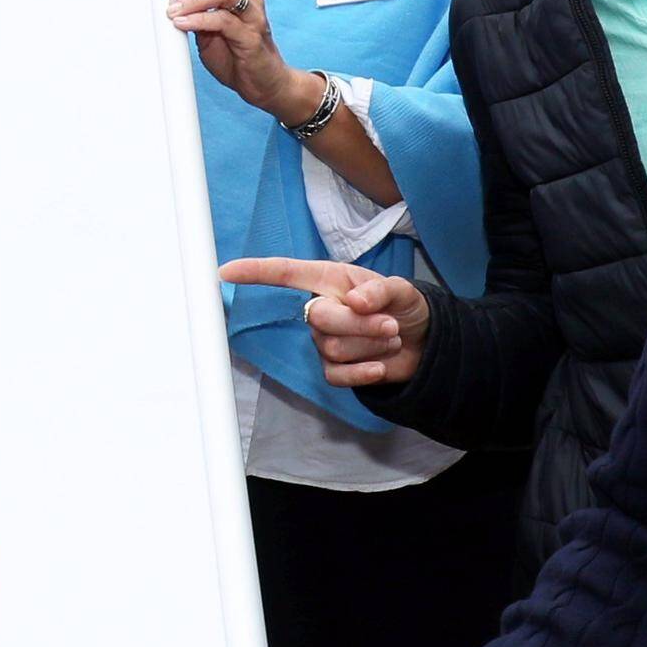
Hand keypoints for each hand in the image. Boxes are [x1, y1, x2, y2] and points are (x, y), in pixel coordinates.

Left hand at [163, 0, 310, 122]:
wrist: (263, 85)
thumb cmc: (236, 56)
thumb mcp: (208, 31)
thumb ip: (195, 14)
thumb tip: (170, 3)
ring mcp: (253, 16)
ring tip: (174, 12)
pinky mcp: (251, 37)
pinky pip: (224, 20)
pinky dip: (199, 19)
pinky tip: (184, 24)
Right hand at [219, 257, 426, 386]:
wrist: (421, 341)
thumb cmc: (403, 306)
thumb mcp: (401, 290)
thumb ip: (380, 292)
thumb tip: (356, 301)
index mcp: (329, 280)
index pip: (286, 273)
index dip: (255, 272)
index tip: (225, 272)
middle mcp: (320, 308)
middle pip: (318, 318)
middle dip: (359, 325)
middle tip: (390, 325)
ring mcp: (323, 340)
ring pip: (331, 348)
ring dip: (369, 345)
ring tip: (390, 337)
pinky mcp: (334, 368)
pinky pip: (336, 375)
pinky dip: (363, 372)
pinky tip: (380, 366)